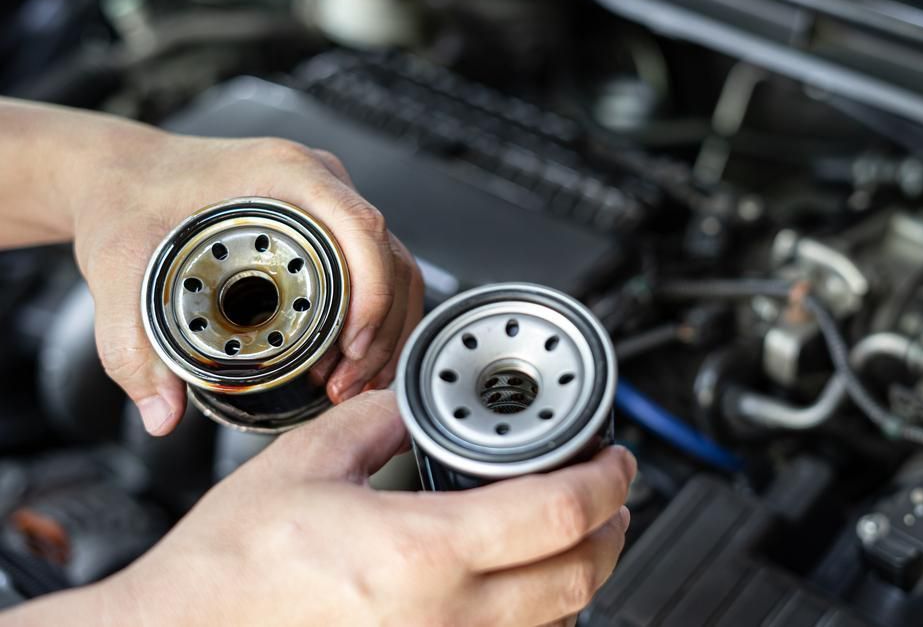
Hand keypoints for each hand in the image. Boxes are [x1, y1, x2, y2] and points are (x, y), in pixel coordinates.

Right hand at [12, 391, 632, 626]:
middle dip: (612, 528)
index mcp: (419, 552)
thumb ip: (372, 419)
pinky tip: (522, 587)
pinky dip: (539, 616)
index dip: (605, 480)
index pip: (556, 513)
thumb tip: (408, 400)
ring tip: (575, 532)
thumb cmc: (226, 570)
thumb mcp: (304, 464)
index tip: (614, 460)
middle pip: (580, 576)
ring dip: (583, 572)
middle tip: (610, 492)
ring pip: (558, 623)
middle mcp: (443, 621)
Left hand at [70, 132, 422, 434]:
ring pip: (392, 269)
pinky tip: (354, 362)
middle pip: (387, 257)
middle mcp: (319, 187)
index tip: (352, 346)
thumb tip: (162, 412)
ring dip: (384, 332)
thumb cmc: (130, 200)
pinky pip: (376, 274)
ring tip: (349, 383)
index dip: (371, 293)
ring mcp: (328, 207)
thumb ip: (130, 344)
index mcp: (284, 175)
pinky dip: (376, 322)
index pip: (360, 228)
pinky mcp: (327, 231)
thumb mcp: (121, 268)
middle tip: (346, 384)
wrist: (125, 179)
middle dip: (379, 331)